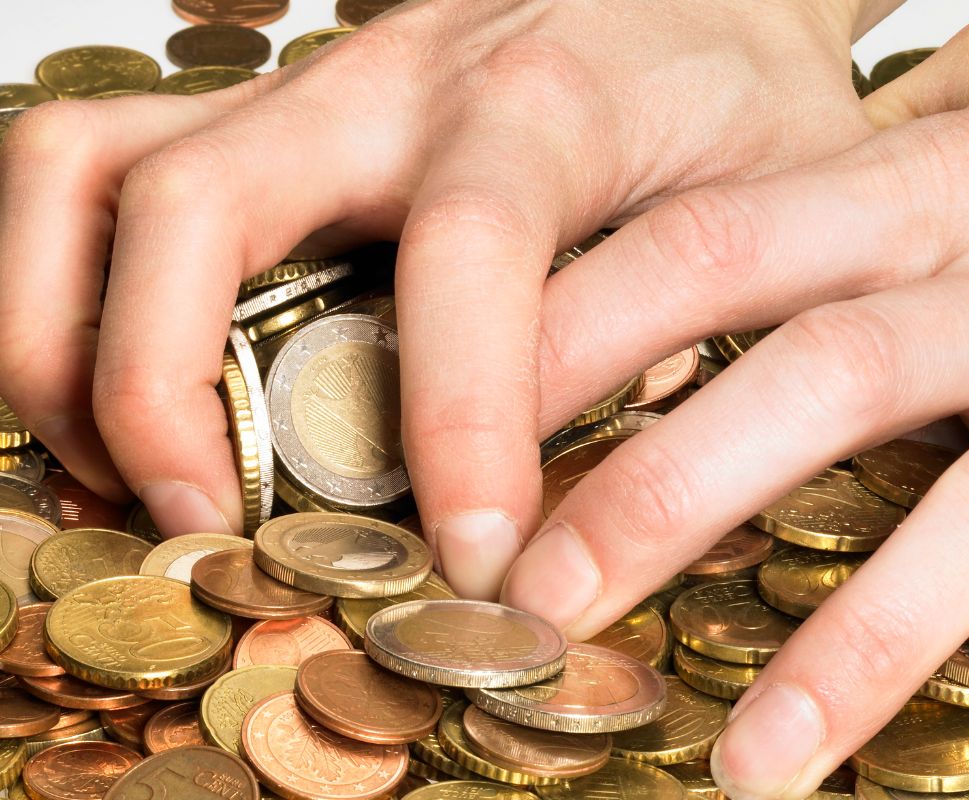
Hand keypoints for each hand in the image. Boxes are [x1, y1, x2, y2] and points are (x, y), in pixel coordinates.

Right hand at [0, 0, 887, 596]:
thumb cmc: (745, 100)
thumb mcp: (775, 210)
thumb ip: (692, 330)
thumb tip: (596, 498)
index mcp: (541, 103)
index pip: (464, 252)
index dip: (456, 421)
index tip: (473, 557)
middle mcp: (395, 84)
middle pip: (196, 200)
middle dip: (156, 384)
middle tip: (195, 523)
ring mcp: (311, 94)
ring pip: (89, 168)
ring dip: (58, 330)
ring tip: (116, 465)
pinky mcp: (274, 120)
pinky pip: (103, 169)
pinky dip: (66, 285)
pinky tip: (126, 386)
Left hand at [499, 6, 968, 796]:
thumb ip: (888, 132)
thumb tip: (767, 164)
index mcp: (933, 187)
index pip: (716, 245)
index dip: (584, 337)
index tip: (476, 437)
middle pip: (813, 382)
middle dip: (667, 500)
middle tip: (547, 613)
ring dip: (868, 642)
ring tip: (756, 764)